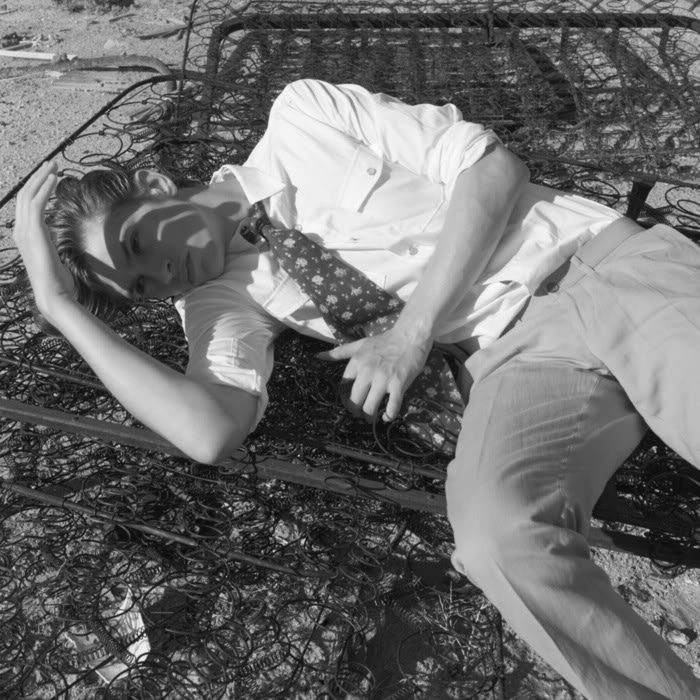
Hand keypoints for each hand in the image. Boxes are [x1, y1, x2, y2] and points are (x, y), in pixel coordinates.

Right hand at [14, 161, 74, 315]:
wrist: (52, 293)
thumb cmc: (57, 281)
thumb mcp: (53, 259)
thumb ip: (52, 247)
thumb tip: (60, 246)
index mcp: (24, 235)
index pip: (26, 205)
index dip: (36, 189)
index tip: (49, 177)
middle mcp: (21, 230)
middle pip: (25, 195)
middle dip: (37, 177)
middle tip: (51, 164)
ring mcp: (25, 230)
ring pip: (29, 194)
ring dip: (42, 177)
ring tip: (54, 166)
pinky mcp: (34, 231)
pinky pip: (37, 202)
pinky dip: (45, 187)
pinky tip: (55, 179)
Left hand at [318, 326, 431, 421]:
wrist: (409, 336)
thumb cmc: (384, 341)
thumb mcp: (359, 345)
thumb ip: (339, 352)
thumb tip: (318, 356)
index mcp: (356, 363)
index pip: (342, 388)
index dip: (344, 399)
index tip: (350, 402)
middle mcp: (367, 372)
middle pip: (354, 401)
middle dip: (355, 412)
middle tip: (360, 414)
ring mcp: (383, 380)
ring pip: (370, 408)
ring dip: (370, 417)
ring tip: (372, 418)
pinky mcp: (398, 385)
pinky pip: (392, 407)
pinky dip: (388, 416)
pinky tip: (387, 416)